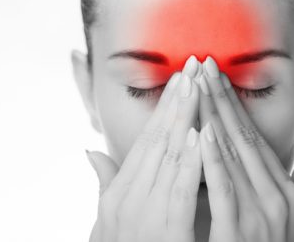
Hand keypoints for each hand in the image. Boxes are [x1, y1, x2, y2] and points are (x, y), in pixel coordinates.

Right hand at [86, 56, 202, 241]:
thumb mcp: (107, 221)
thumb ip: (104, 184)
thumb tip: (92, 151)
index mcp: (119, 192)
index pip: (147, 141)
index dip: (165, 108)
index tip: (182, 80)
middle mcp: (127, 197)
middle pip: (157, 140)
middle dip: (177, 102)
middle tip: (194, 68)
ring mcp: (142, 214)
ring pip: (168, 157)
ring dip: (185, 119)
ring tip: (199, 87)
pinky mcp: (164, 233)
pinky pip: (179, 191)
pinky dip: (189, 161)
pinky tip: (201, 135)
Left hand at [197, 56, 293, 241]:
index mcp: (284, 188)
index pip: (253, 138)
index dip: (233, 104)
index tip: (215, 77)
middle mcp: (276, 195)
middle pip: (241, 138)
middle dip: (219, 99)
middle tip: (202, 65)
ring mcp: (260, 214)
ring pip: (232, 156)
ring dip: (213, 118)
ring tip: (197, 86)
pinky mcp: (240, 233)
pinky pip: (225, 191)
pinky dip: (213, 161)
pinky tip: (201, 134)